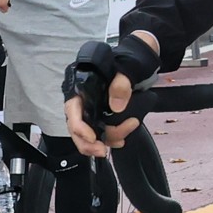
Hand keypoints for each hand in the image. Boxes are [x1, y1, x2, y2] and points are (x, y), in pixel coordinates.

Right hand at [64, 32, 160, 156]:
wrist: (140, 61)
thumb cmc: (129, 61)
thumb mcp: (127, 67)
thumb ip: (121, 84)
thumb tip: (116, 106)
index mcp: (82, 87)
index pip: (72, 111)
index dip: (79, 128)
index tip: (93, 138)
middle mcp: (84, 101)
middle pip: (77, 129)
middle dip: (88, 144)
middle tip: (102, 151)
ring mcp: (94, 110)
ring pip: (90, 135)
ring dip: (106, 141)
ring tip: (124, 136)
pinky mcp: (104, 117)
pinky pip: (102, 134)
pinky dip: (112, 140)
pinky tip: (122, 139)